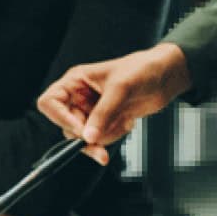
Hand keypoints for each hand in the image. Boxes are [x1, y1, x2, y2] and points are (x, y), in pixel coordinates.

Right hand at [37, 43, 191, 147]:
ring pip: (85, 136)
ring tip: (123, 121)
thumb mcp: (120, 89)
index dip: (60, 118)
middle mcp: (80, 97)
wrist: (166, 77)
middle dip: (87, 136)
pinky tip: (127, 121)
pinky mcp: (106, 121)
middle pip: (68, 125)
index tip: (80, 130)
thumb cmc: (142, 70)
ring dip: (105, 135)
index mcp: (75, 81)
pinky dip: (115, 134)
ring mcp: (93, 111)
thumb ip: (103, 114)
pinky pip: (102, 138)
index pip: (50, 102)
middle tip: (101, 146)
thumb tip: (88, 137)